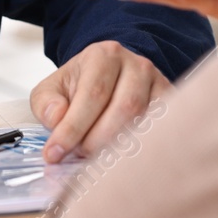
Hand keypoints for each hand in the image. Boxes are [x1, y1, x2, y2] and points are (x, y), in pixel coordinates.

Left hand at [31, 40, 168, 163]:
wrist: (111, 74)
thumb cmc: (81, 85)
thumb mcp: (54, 88)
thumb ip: (46, 102)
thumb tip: (57, 118)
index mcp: (103, 56)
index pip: (92, 94)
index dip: (73, 128)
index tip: (55, 154)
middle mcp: (136, 65)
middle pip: (124, 108)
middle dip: (98, 141)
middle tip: (80, 157)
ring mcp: (158, 82)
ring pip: (146, 121)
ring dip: (120, 148)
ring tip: (98, 161)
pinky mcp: (170, 101)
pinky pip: (163, 128)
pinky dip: (143, 148)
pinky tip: (123, 159)